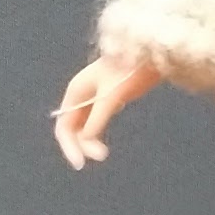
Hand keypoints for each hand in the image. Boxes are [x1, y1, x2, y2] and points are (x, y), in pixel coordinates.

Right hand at [53, 51, 164, 165]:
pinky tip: (106, 140)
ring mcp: (94, 96)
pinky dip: (97, 132)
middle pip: (72, 128)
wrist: (151, 52)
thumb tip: (86, 139)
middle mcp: (81, 94)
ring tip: (103, 152)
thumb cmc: (129, 70)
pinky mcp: (108, 97)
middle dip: (82, 145)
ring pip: (84, 126)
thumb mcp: (112, 97)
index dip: (69, 146)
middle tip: (101, 156)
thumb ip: (97, 119)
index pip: (64, 126)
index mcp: (76, 91)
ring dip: (90, 141)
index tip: (81, 163)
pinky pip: (95, 120)